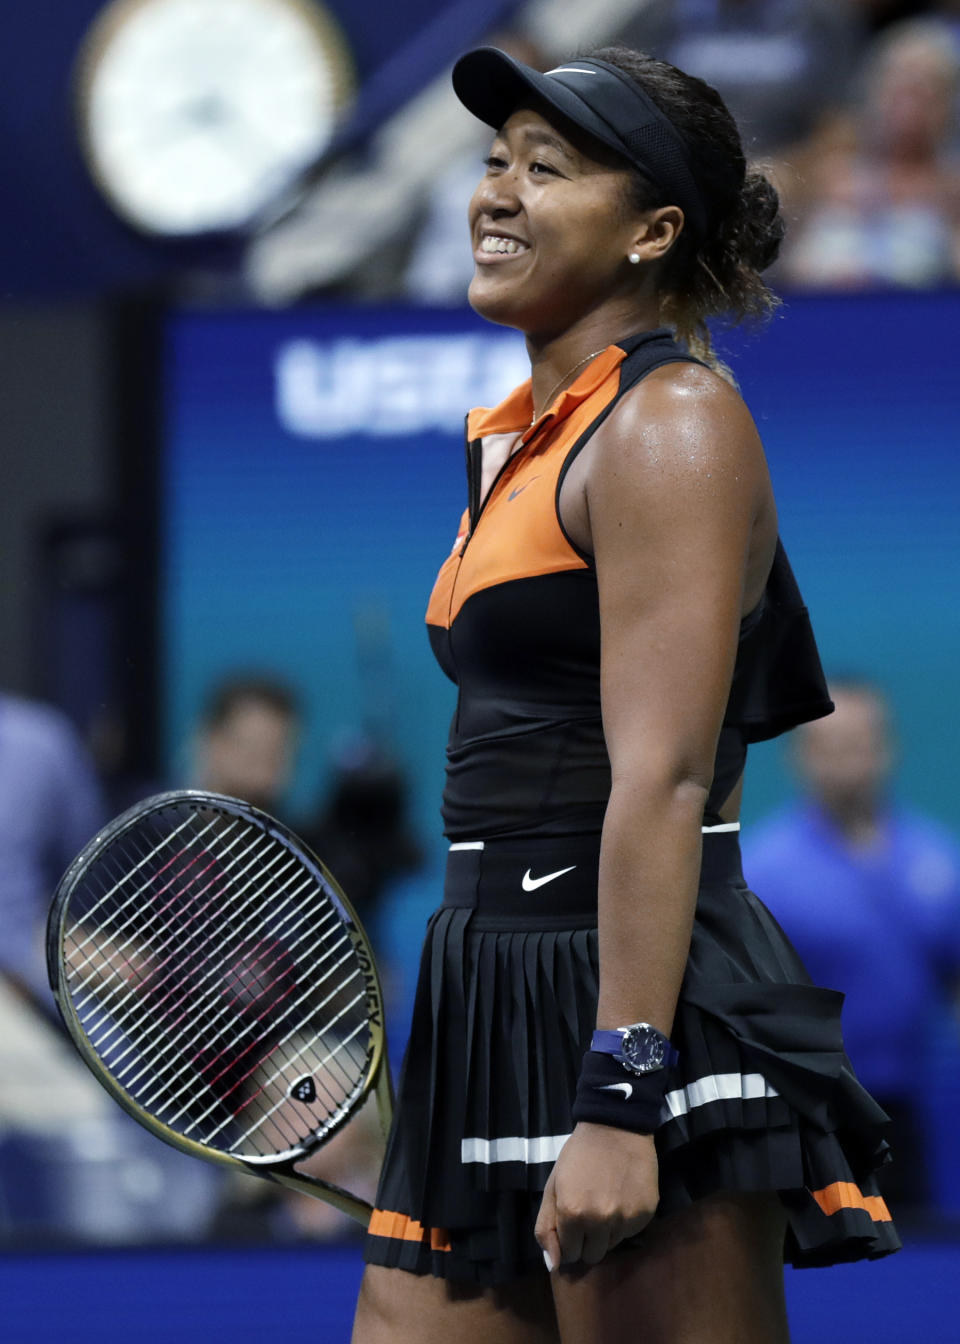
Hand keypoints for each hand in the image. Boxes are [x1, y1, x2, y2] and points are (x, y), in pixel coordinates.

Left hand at [535, 1122, 658, 1268]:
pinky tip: (622, 1196)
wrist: (616, 1127)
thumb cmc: (579, 1155)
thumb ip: (546, 1226)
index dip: (569, 1242)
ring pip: (612, 1245)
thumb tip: (552, 1264)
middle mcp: (599, 1221)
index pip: (569, 1254)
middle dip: (587, 1242)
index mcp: (572, 1213)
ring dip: (606, 1232)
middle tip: (588, 1215)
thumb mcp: (553, 1185)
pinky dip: (624, 1221)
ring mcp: (625, 1218)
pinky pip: (630, 1232)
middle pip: (592, 1256)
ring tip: (606, 1201)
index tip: (572, 1225)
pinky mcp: (646, 1214)